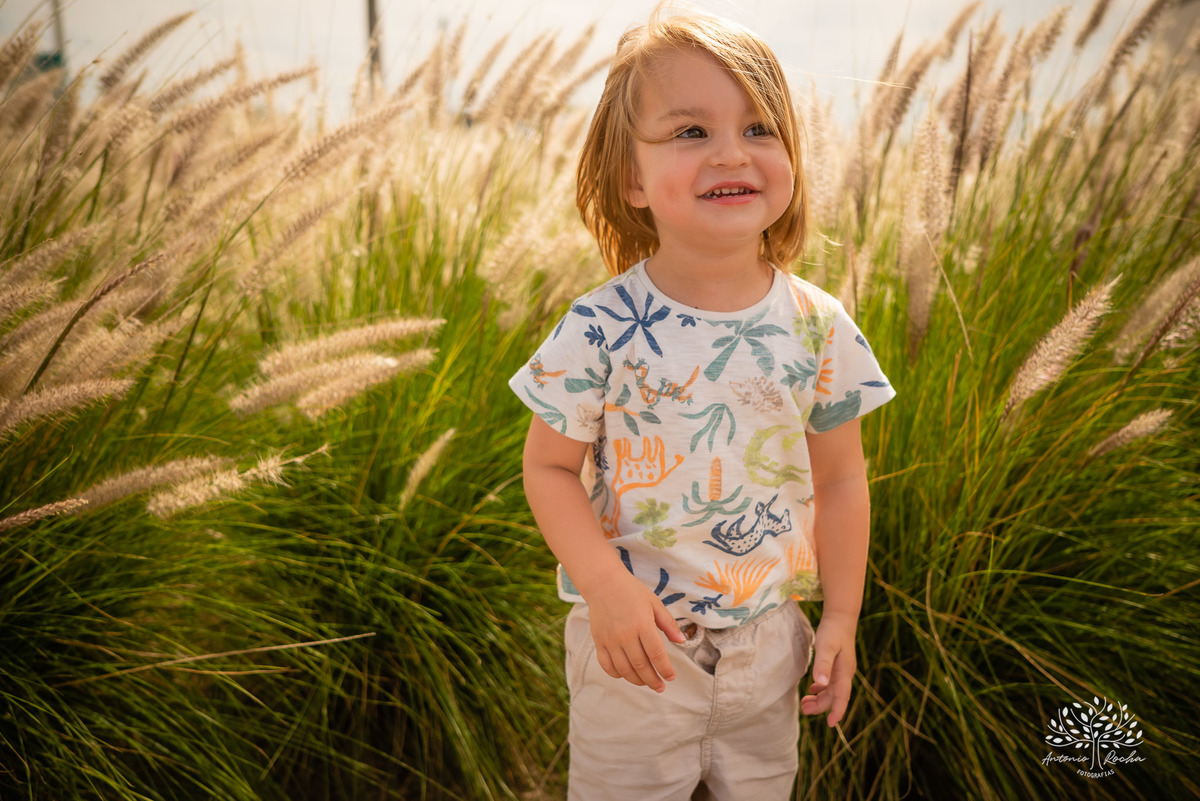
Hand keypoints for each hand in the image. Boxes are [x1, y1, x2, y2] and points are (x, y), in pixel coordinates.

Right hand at [585, 571, 685, 692]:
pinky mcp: (599, 642)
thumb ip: (668, 624)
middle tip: (660, 687)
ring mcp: (610, 640)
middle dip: (653, 680)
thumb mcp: (654, 603)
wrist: (603, 583)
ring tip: (647, 683)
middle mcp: (625, 634)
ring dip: (637, 680)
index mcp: (642, 624)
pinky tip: (627, 675)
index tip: (671, 677)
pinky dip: (618, 674)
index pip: (656, 654)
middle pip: (641, 665)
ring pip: (624, 669)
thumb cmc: (632, 591)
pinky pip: (607, 665)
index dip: (665, 669)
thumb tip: (682, 641)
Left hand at [800, 613, 856, 726]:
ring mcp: (842, 669)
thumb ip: (823, 665)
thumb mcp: (826, 647)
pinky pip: (830, 683)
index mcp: (844, 672)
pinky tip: (812, 689)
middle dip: (821, 706)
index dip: (837, 711)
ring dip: (820, 699)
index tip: (830, 724)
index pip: (842, 697)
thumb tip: (820, 685)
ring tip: (805, 704)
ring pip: (832, 690)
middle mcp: (845, 673)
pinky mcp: (837, 664)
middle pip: (835, 696)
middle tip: (804, 711)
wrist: (841, 616)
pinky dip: (821, 689)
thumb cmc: (833, 631)